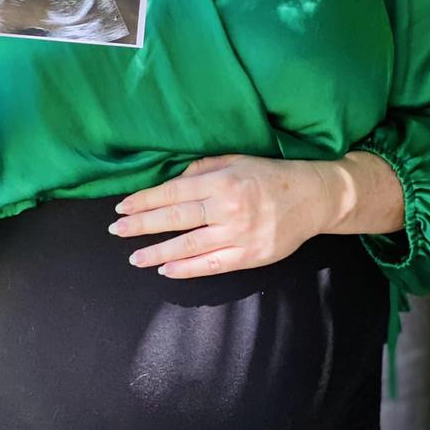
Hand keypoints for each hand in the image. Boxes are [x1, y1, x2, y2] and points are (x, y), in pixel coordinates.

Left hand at [108, 153, 332, 278]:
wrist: (312, 198)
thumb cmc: (269, 176)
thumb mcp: (235, 161)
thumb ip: (202, 169)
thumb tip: (172, 182)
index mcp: (223, 181)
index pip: (174, 192)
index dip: (145, 201)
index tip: (122, 207)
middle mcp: (229, 208)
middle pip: (176, 218)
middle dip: (142, 225)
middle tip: (117, 230)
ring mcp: (239, 235)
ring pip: (189, 246)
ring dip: (157, 251)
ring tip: (134, 256)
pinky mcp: (249, 256)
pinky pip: (211, 265)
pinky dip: (186, 268)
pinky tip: (166, 269)